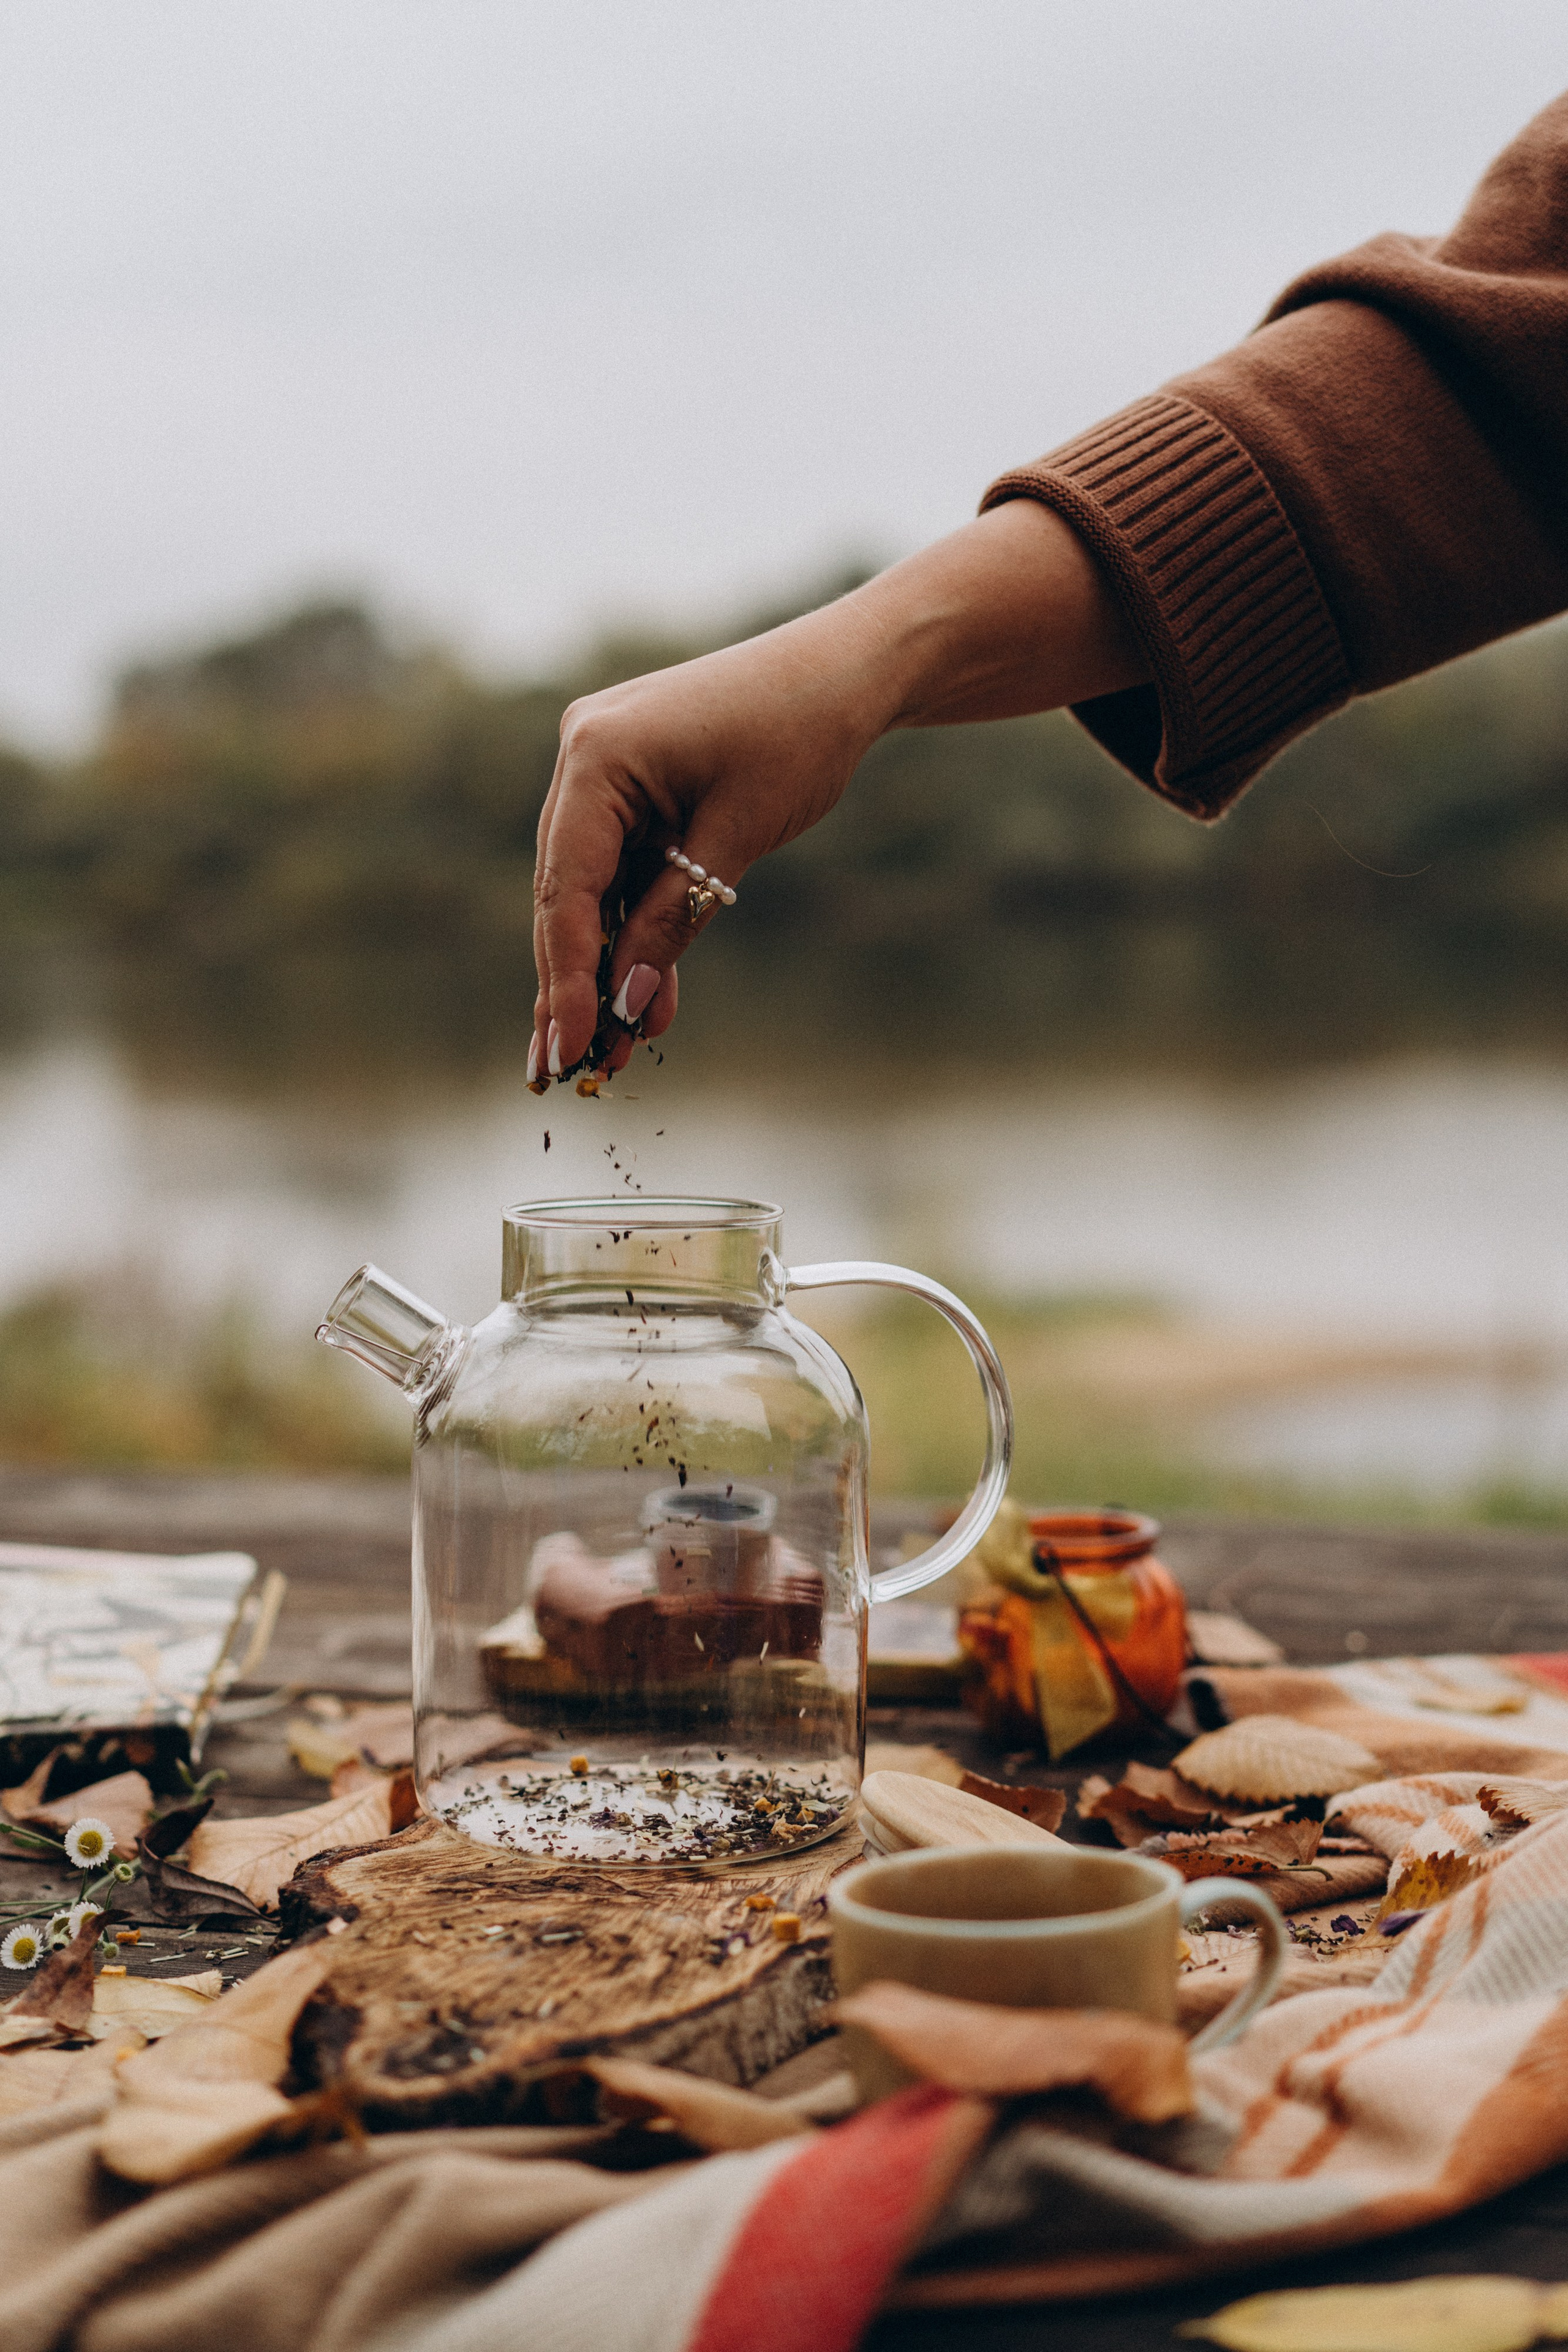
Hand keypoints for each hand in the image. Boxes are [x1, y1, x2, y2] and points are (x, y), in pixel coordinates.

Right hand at [530, 500, 1145, 1078]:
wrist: (846, 670)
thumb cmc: (801, 735)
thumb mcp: (736, 839)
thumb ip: (673, 920)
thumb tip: (627, 1007)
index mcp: (597, 754)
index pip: (566, 887)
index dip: (565, 977)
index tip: (568, 1049)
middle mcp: (582, 756)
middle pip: (562, 894)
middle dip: (570, 986)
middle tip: (563, 1073)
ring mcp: (601, 768)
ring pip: (588, 891)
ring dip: (604, 969)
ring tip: (608, 1055)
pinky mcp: (630, 784)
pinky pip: (620, 870)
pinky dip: (635, 930)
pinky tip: (646, 999)